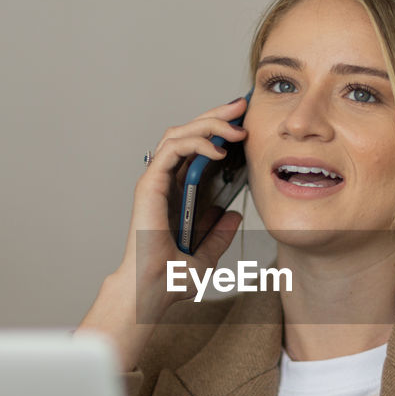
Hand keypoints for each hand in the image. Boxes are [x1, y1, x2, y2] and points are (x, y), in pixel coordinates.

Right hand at [76, 97, 247, 368]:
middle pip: (189, 133)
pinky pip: (172, 151)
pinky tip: (219, 149)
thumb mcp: (208, 253)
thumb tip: (234, 215)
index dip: (218, 129)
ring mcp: (156, 181)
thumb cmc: (171, 277)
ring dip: (209, 124)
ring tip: (237, 126)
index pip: (196, 148)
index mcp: (177, 192)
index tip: (244, 121)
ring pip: (179, 134)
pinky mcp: (150, 185)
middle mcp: (165, 182)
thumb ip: (219, 234)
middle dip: (216, 115)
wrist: (155, 290)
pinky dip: (196, 143)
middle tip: (243, 105)